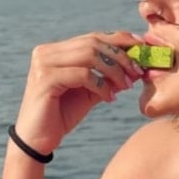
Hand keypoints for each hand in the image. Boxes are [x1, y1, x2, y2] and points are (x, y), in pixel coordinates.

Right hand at [14, 30, 144, 153]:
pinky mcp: (45, 78)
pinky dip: (101, 85)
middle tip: (137, 72)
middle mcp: (46, 52)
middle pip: (93, 43)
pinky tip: (109, 98)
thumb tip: (135, 65)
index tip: (141, 46)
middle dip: (120, 56)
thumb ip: (107, 76)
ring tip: (126, 86)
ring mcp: (43, 63)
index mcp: (55, 50)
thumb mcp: (89, 91)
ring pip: (90, 55)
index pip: (93, 37)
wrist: (37, 141)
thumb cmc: (62, 115)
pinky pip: (83, 75)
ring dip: (114, 70)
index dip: (119, 39)